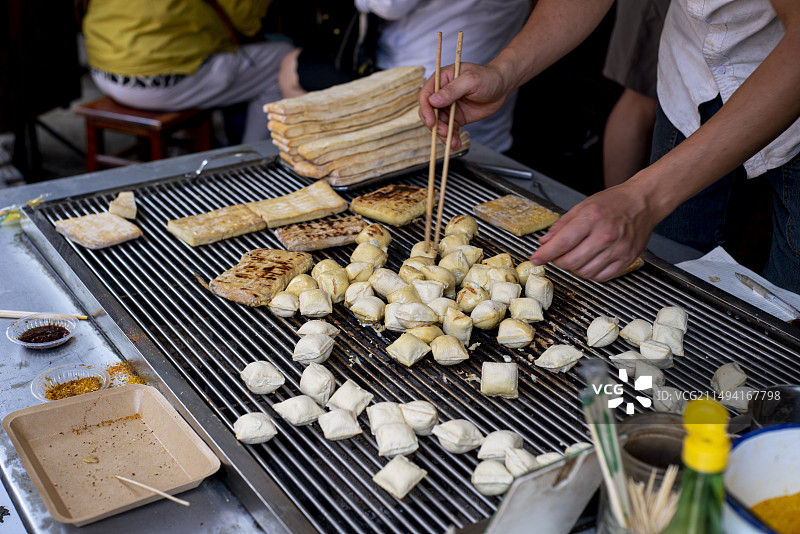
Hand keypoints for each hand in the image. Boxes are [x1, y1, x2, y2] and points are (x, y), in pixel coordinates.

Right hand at [418, 63, 510, 148]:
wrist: (502, 87)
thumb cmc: (487, 77)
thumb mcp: (470, 81)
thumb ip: (452, 90)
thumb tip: (433, 101)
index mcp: (441, 80)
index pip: (426, 95)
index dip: (426, 109)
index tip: (432, 121)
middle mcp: (442, 94)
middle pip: (429, 112)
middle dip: (435, 125)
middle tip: (444, 133)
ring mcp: (448, 107)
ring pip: (438, 124)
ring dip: (443, 134)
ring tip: (452, 142)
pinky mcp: (456, 118)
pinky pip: (449, 130)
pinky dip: (451, 138)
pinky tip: (456, 143)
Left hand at [530, 182, 661, 280]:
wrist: (643, 202)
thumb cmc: (613, 202)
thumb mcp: (582, 206)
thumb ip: (561, 226)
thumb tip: (544, 243)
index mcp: (591, 218)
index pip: (562, 243)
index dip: (545, 254)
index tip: (536, 259)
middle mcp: (605, 235)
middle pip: (571, 262)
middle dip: (558, 262)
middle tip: (556, 257)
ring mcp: (618, 249)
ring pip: (585, 273)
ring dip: (573, 269)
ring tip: (574, 257)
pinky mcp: (627, 259)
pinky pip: (601, 277)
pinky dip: (590, 274)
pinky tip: (588, 263)